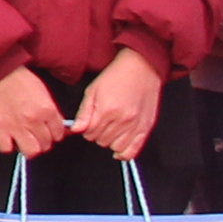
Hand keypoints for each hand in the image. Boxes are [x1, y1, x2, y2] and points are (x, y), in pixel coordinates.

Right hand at [0, 65, 70, 157]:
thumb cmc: (19, 79)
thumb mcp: (43, 92)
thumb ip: (51, 111)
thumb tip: (57, 126)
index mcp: (48, 110)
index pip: (59, 134)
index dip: (53, 134)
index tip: (48, 132)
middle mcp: (34, 121)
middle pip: (46, 145)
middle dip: (42, 142)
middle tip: (35, 136)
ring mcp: (16, 126)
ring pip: (31, 151)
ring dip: (28, 148)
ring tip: (23, 141)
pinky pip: (6, 148)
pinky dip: (7, 146)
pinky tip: (8, 139)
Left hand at [72, 47, 163, 161]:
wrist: (142, 68)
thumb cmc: (116, 77)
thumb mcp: (92, 91)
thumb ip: (84, 113)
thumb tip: (75, 129)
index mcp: (107, 110)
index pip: (89, 133)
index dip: (86, 130)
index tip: (88, 124)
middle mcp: (123, 120)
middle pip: (102, 141)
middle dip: (97, 135)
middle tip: (100, 125)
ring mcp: (136, 125)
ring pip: (116, 147)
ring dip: (109, 142)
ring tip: (110, 131)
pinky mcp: (147, 127)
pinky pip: (134, 150)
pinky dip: (124, 153)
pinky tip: (118, 149)